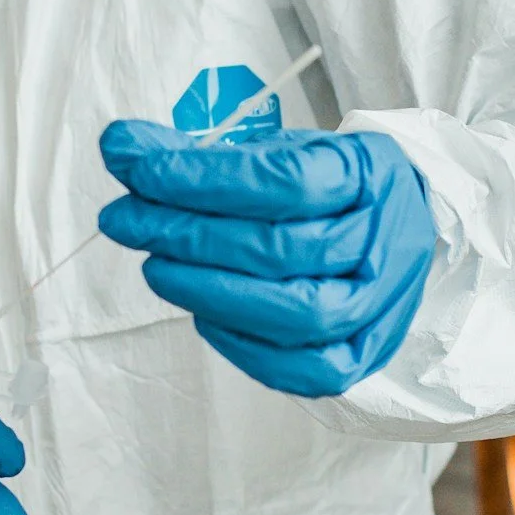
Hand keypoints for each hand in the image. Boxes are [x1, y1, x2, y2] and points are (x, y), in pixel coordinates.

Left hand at [98, 121, 436, 398]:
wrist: (393, 227)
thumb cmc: (326, 189)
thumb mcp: (274, 152)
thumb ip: (197, 154)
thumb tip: (121, 147)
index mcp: (370, 174)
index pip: (285, 182)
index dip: (204, 179)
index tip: (139, 171)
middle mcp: (385, 242)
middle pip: (281, 249)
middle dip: (187, 234)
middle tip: (126, 220)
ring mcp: (379, 305)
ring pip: (297, 313)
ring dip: (210, 291)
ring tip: (156, 267)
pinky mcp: (362, 355)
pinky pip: (303, 367)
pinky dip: (243, 344)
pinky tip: (201, 313)